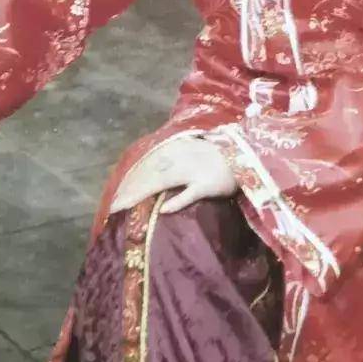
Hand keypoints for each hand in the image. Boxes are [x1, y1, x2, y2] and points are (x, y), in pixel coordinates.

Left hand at [109, 136, 237, 215]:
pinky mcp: (208, 184)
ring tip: (125, 207)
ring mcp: (194, 171)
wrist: (248, 155)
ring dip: (143, 194)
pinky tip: (163, 211)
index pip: (149, 165)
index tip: (116, 195)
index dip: (132, 179)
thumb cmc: (221, 156)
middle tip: (114, 206)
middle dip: (131, 189)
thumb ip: (178, 158)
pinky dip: (177, 201)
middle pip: (150, 174)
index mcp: (179, 150)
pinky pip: (190, 193)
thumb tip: (160, 174)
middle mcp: (182, 158)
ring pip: (163, 181)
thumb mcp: (196, 151)